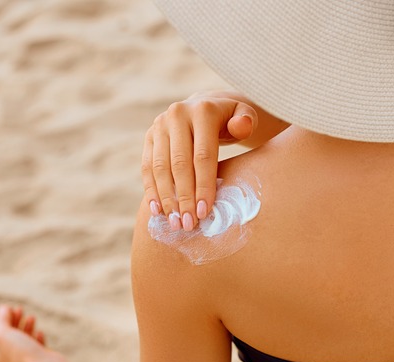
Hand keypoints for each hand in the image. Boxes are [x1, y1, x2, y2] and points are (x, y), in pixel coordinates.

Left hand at [0, 304, 59, 361]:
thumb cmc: (21, 353)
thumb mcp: (3, 334)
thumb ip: (0, 320)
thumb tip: (3, 309)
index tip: (7, 309)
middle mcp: (7, 358)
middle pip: (7, 335)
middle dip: (12, 320)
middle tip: (19, 309)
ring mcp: (23, 359)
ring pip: (22, 339)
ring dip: (26, 325)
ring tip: (32, 317)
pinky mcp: (37, 359)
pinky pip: (35, 345)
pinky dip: (36, 336)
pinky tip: (40, 332)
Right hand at [142, 94, 257, 231]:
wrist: (205, 107)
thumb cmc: (230, 120)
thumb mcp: (244, 116)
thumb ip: (246, 121)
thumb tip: (241, 126)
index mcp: (202, 111)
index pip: (203, 155)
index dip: (203, 186)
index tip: (205, 212)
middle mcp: (177, 115)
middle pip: (179, 164)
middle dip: (184, 197)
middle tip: (189, 224)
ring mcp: (159, 125)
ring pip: (160, 168)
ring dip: (166, 198)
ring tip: (175, 222)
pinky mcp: (149, 136)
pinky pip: (147, 167)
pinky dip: (151, 190)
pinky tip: (157, 211)